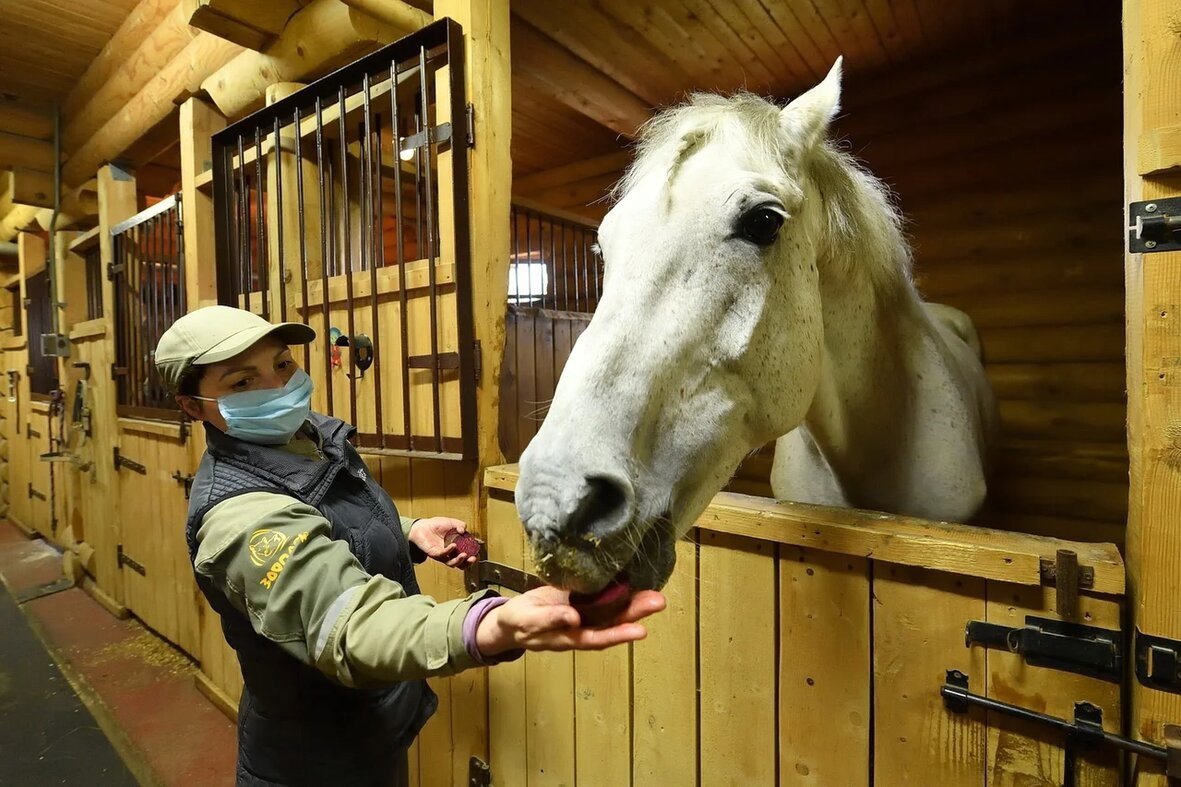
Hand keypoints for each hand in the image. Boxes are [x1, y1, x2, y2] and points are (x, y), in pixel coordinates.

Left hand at [407, 517, 477, 567]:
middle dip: (468, 563)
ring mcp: (442, 555)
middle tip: (473, 559)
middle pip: (461, 564)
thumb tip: (464, 530)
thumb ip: (460, 524)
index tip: (478, 553)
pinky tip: (453, 545)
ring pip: (452, 563)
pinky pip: (442, 555)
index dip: (473, 555)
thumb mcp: (451, 523)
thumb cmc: (437, 525)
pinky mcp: (434, 554)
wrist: (423, 526)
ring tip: (464, 555)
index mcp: (456, 547)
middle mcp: (450, 553)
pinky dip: (449, 551)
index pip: (467, 554)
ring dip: (459, 561)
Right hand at [475, 586, 665, 656]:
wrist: (512, 621)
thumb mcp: (528, 621)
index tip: (640, 631)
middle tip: (658, 602)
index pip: (596, 637)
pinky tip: (637, 584)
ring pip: (612, 613)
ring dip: (635, 605)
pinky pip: (604, 600)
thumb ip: (549, 620)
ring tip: (657, 597)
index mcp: (568, 637)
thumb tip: (574, 618)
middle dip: (636, 614)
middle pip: (611, 624)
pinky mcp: (582, 602)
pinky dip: (621, 594)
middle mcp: (582, 629)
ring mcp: (584, 616)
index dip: (617, 634)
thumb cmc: (519, 622)